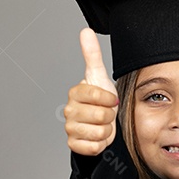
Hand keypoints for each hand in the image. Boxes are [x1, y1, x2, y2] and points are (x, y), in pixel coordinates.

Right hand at [63, 27, 118, 155]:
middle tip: (105, 113)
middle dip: (110, 116)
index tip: (109, 99)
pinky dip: (100, 144)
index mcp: (75, 93)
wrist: (99, 124)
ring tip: (102, 124)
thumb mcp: (99, 76)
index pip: (100, 96)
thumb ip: (92, 54)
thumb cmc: (100, 99)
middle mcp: (68, 110)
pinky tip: (97, 136)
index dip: (110, 100)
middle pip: (101, 116)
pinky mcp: (73, 145)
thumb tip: (85, 31)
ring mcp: (69, 129)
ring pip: (99, 132)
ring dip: (106, 130)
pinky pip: (94, 147)